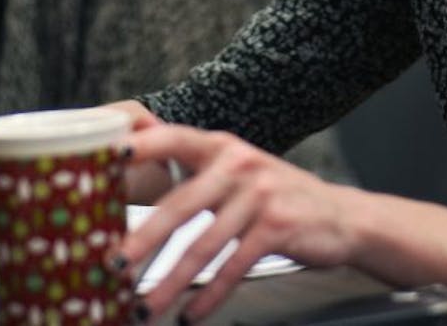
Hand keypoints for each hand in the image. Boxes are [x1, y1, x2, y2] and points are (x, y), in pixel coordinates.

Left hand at [116, 125, 358, 321]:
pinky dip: (209, 297)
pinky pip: (233, 267)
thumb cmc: (275, 197)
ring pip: (203, 245)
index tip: (104, 159)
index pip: (172, 138)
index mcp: (221, 147)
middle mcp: (238, 164)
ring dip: (170, 282)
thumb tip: (136, 183)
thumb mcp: (237, 171)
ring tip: (145, 306)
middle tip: (112, 264)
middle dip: (142, 240)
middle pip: (179, 204)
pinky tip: (191, 314)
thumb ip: (195, 173)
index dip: (139, 147)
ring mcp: (259, 195)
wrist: (341, 215)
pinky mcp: (277, 227)